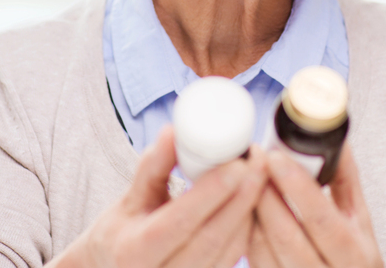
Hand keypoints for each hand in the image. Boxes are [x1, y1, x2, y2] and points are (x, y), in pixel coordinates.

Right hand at [51, 125, 266, 267]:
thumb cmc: (124, 231)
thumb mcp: (129, 198)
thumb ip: (152, 166)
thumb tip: (174, 131)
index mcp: (134, 251)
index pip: (178, 222)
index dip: (210, 193)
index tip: (236, 164)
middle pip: (211, 237)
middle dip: (242, 197)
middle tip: (260, 161)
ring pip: (229, 250)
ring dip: (250, 210)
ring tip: (261, 172)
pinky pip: (233, 257)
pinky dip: (248, 226)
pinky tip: (254, 197)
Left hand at [248, 144, 382, 267]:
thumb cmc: (353, 254)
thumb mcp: (358, 219)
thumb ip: (345, 178)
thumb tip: (334, 137)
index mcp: (355, 254)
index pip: (323, 220)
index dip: (298, 188)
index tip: (276, 157)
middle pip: (287, 236)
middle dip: (265, 195)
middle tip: (252, 164)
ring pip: (263, 250)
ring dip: (251, 212)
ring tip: (245, 181)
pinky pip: (254, 260)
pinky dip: (246, 232)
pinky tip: (246, 209)